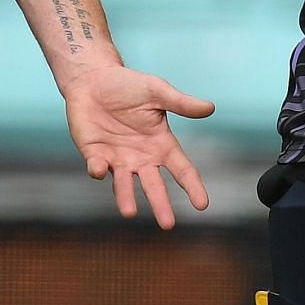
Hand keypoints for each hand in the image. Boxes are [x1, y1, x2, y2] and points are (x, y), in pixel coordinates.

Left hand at [60, 64, 213, 228]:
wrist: (93, 80)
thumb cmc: (128, 85)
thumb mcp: (157, 91)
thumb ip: (181, 102)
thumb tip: (210, 108)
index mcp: (161, 144)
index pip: (182, 169)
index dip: (193, 186)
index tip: (203, 205)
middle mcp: (141, 158)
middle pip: (154, 186)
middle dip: (160, 205)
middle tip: (167, 225)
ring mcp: (117, 159)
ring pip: (123, 184)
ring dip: (126, 198)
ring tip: (129, 212)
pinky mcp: (94, 154)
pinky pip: (96, 167)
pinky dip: (97, 169)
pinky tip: (98, 168)